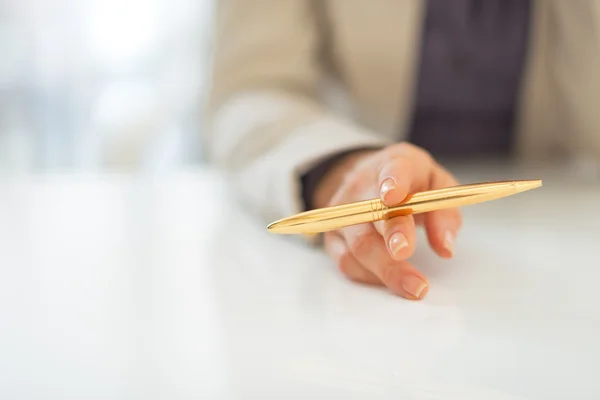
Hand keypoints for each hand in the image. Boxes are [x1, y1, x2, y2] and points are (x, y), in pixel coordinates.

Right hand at [314, 143, 461, 299]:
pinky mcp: (333, 237)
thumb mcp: (437, 185)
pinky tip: (390, 280)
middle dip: (389, 233)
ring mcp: (343, 212)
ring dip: (387, 269)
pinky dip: (371, 276)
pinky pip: (347, 262)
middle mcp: (362, 186)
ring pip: (359, 244)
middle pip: (372, 212)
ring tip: (415, 287)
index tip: (394, 197)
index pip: (392, 169)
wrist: (370, 181)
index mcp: (395, 164)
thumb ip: (445, 212)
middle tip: (403, 251)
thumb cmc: (411, 184)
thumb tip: (445, 248)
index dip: (392, 182)